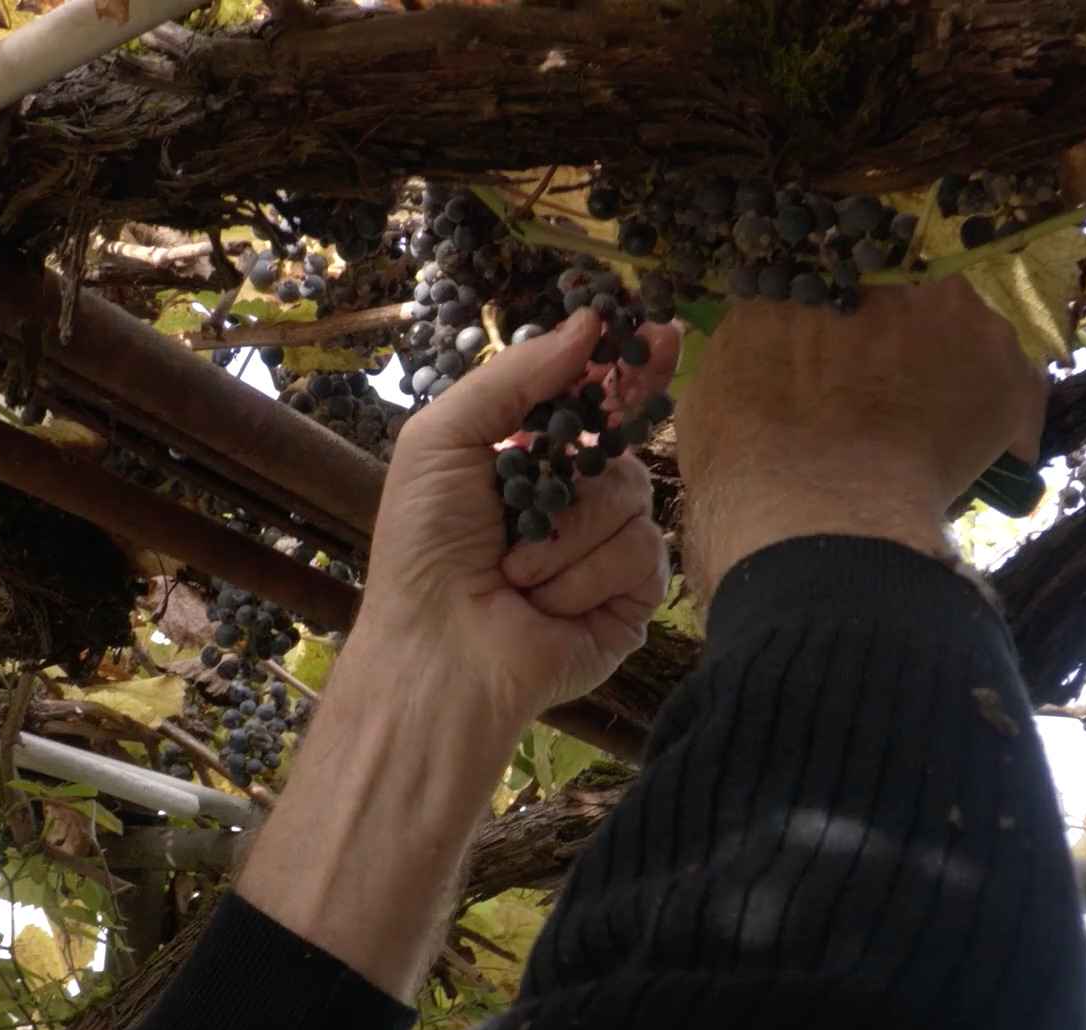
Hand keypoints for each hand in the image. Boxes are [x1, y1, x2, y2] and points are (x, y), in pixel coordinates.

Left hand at [237, 309, 677, 999]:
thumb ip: (515, 374)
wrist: (439, 651)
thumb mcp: (443, 439)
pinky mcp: (633, 596)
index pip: (596, 398)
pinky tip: (545, 604)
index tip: (661, 336)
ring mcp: (609, 548)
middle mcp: (577, 498)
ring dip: (563, 536)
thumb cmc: (423, 549)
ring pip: (632, 497)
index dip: (631, 366)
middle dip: (581, 464)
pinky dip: (583, 576)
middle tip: (546, 491)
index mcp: (532, 456)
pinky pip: (642, 553)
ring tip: (515, 574)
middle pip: (622, 443)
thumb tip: (589, 322)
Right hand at [675, 274, 1044, 596]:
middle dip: (900, 344)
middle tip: (882, 401)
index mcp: (811, 272)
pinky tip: (987, 464)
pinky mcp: (1006, 374)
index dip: (839, 331)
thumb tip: (758, 374)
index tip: (836, 366)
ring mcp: (956, 317)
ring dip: (950, 377)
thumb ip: (749, 363)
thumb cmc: (742, 455)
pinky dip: (1003, 428)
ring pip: (962, 342)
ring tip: (930, 434)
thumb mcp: (713, 392)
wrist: (810, 501)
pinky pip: (1015, 398)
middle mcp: (891, 273)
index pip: (834, 287)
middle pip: (905, 302)